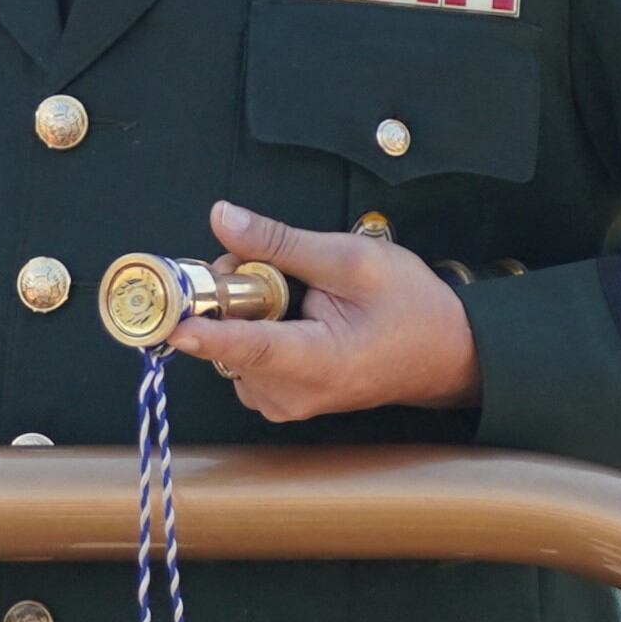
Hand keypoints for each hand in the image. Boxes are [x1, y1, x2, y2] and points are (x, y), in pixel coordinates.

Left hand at [178, 199, 481, 417]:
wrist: (451, 354)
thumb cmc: (412, 306)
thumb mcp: (353, 260)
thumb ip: (282, 242)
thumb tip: (222, 218)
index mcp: (319, 362)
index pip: (249, 348)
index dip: (205, 332)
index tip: (169, 323)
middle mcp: (294, 394)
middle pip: (228, 341)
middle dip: (231, 298)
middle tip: (266, 267)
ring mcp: (286, 403)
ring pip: (231, 350)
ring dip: (243, 315)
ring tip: (290, 293)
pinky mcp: (281, 401)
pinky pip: (243, 361)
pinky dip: (252, 333)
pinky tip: (287, 315)